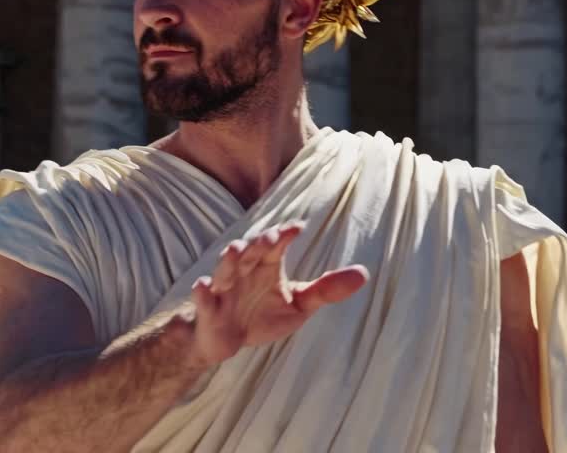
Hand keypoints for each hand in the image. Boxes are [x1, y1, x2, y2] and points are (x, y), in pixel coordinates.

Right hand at [187, 221, 368, 365]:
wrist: (223, 339)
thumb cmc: (261, 315)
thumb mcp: (299, 305)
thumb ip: (326, 289)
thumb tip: (364, 273)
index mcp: (266, 265)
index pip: (276, 245)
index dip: (285, 234)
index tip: (298, 227)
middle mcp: (243, 271)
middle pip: (250, 252)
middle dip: (259, 243)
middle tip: (271, 237)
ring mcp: (223, 289)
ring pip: (225, 270)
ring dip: (229, 259)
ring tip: (236, 249)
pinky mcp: (208, 310)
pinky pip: (204, 299)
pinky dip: (202, 292)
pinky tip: (203, 285)